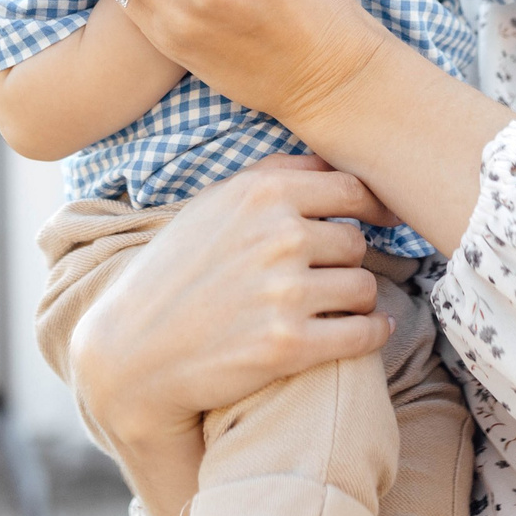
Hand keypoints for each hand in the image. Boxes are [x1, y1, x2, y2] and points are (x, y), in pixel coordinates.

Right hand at [66, 157, 399, 515]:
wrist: (132, 352)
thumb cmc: (173, 273)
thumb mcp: (212, 206)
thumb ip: (273, 176)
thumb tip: (333, 163)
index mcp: (260, 193)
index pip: (351, 190)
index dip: (373, 208)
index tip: (383, 221)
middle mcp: (278, 236)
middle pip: (357, 243)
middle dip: (347, 261)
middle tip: (330, 276)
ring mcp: (285, 292)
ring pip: (363, 288)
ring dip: (357, 300)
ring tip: (339, 306)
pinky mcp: (290, 345)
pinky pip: (363, 332)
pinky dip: (372, 332)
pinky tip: (367, 329)